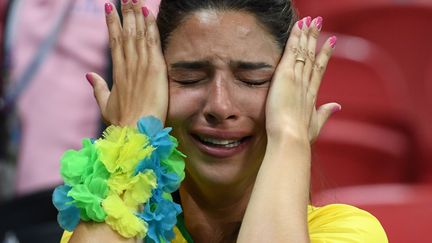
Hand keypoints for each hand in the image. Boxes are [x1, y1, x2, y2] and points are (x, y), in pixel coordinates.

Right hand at [86, 1, 167, 126]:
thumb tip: (89, 75)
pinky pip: (152, 43)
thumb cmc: (122, 122)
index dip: (112, 23)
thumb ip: (98, 88)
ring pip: (138, 34)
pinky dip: (151, 27)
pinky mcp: (155, 69)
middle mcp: (128, 65)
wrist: (136, 131)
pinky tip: (149, 13)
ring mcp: (141, 66)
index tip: (109, 8)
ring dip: (136, 14)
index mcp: (117, 72)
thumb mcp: (106, 105)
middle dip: (125, 13)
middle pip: (126, 33)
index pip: (114, 41)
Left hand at [265, 16, 340, 142]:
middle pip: (313, 56)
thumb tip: (337, 106)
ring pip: (304, 51)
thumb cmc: (300, 137)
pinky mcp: (286, 76)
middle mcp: (307, 84)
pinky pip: (292, 52)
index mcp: (312, 95)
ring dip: (307, 34)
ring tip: (311, 19)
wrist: (291, 139)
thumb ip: (325, 113)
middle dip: (316, 38)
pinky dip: (296, 37)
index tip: (330, 42)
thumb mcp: (315, 125)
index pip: (319, 70)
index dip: (325, 55)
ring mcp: (298, 78)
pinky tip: (298, 25)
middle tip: (319, 23)